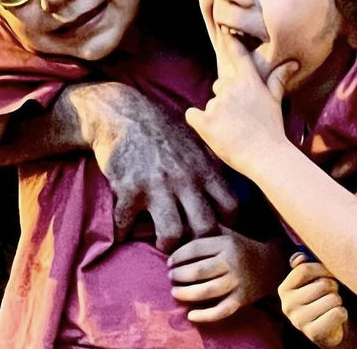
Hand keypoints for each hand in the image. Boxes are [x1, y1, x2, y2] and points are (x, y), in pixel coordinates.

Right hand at [75, 83, 237, 251]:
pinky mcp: (128, 190)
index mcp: (204, 168)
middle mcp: (184, 179)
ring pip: (171, 235)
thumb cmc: (163, 129)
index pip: (231, 207)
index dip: (228, 224)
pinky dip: (125, 231)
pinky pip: (127, 225)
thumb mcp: (196, 142)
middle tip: (190, 241)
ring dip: (166, 243)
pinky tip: (126, 227)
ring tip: (163, 240)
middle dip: (199, 242)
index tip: (217, 228)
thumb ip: (213, 166)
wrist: (124, 113)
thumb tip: (232, 188)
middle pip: (205, 228)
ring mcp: (156, 186)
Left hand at [167, 227, 281, 321]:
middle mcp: (231, 262)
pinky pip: (221, 310)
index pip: (196, 248)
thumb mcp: (228, 234)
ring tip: (174, 292)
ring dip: (186, 293)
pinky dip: (205, 315)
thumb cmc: (243, 249)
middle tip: (170, 277)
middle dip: (179, 275)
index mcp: (227, 243)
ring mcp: (237, 282)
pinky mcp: (241, 299)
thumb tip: (182, 228)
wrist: (272, 265)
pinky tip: (190, 315)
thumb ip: (209, 231)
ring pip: (207, 291)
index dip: (179, 255)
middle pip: (199, 271)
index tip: (169, 261)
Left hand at [185, 30, 296, 176]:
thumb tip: (293, 62)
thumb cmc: (273, 128)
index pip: (237, 55)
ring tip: (234, 130)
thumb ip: (278, 79)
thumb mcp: (275, 101)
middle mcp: (231, 88)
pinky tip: (214, 132)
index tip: (224, 29)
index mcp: (248, 81)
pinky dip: (199, 122)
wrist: (266, 156)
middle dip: (226, 98)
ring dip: (217, 115)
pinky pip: (193, 115)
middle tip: (240, 117)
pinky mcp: (204, 121)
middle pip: (219, 85)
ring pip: (210, 104)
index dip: (230, 41)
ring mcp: (216, 104)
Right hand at [279, 252, 346, 347]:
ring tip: (331, 305)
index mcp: (284, 289)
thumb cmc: (319, 297)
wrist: (326, 328)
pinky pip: (337, 313)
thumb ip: (304, 264)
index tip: (330, 272)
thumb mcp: (310, 280)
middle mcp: (287, 306)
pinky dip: (342, 313)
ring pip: (332, 299)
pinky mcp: (313, 334)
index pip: (304, 269)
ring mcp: (299, 321)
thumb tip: (300, 257)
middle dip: (333, 285)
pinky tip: (335, 316)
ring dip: (338, 300)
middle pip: (322, 284)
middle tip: (331, 292)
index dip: (322, 268)